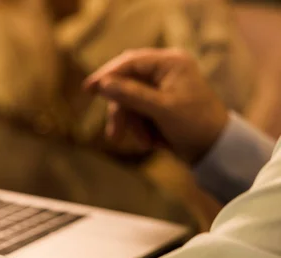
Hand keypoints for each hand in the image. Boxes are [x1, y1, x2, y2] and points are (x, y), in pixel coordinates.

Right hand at [84, 48, 229, 164]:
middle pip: (126, 84)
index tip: (88, 89)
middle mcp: (165, 71)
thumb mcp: (161, 109)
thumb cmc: (195, 125)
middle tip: (115, 134)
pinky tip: (152, 142)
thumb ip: (131, 95)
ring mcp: (161, 88)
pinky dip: (140, 128)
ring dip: (133, 125)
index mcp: (171, 63)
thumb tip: (103, 84)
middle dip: (122, 111)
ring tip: (146, 143)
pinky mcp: (158, 105)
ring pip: (129, 102)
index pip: (130, 62)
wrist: (216, 150)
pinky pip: (137, 113)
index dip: (107, 75)